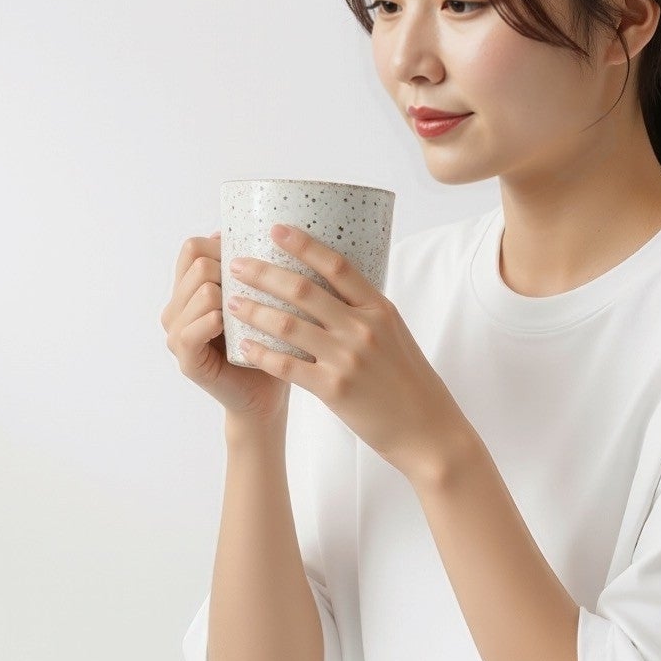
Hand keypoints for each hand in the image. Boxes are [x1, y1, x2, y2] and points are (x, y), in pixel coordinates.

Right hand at [161, 234, 289, 426]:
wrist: (266, 395)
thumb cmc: (269, 345)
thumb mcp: (262, 300)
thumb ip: (254, 270)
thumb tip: (274, 227)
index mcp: (190, 290)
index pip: (193, 247)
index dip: (221, 247)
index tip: (250, 261)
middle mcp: (177, 308)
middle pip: (196, 262)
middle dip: (229, 270)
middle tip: (254, 291)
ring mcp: (177, 333)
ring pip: (199, 290)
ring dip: (227, 295)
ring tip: (247, 311)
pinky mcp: (185, 358)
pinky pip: (190, 330)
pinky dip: (211, 322)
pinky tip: (226, 325)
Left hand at [224, 222, 468, 479]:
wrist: (427, 431)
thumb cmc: (409, 383)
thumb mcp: (395, 335)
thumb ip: (365, 313)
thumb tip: (331, 290)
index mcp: (379, 309)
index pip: (337, 265)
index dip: (304, 244)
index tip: (277, 230)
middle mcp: (363, 328)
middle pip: (303, 290)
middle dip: (264, 273)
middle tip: (237, 265)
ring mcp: (348, 358)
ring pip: (288, 324)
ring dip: (254, 310)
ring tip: (232, 302)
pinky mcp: (334, 388)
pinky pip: (287, 365)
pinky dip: (262, 353)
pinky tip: (244, 346)